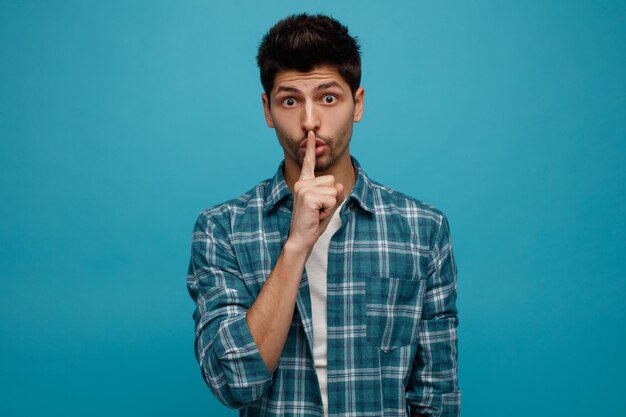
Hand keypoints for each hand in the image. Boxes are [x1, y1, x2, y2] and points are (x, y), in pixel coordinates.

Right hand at [287, 130, 343, 250]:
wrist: (301, 238)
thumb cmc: (313, 222)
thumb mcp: (328, 204)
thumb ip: (335, 192)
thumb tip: (339, 185)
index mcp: (304, 182)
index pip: (309, 163)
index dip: (310, 148)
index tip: (311, 133)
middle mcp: (302, 183)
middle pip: (333, 181)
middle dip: (332, 197)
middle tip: (319, 209)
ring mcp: (304, 188)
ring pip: (334, 190)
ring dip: (330, 204)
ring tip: (317, 212)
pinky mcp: (308, 197)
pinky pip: (332, 199)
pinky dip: (329, 209)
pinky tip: (317, 214)